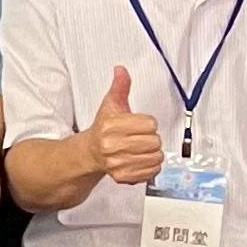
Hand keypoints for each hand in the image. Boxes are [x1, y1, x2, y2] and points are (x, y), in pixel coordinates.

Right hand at [83, 65, 163, 186]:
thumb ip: (120, 87)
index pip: (150, 124)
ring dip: (153, 153)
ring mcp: (117, 163)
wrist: (90, 152)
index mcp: (110, 127)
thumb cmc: (103, 128)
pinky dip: (150, 167)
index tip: (139, 124)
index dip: (147, 123)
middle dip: (151, 139)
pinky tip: (140, 160)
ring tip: (141, 149)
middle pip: (154, 141)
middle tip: (140, 137)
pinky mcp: (123, 177)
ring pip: (156, 157)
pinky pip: (152, 172)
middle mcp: (112, 146)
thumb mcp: (110, 105)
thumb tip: (121, 70)